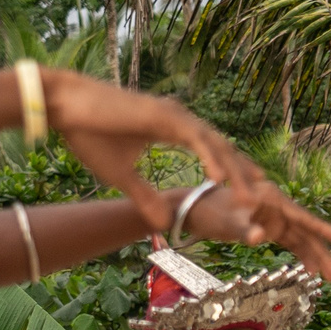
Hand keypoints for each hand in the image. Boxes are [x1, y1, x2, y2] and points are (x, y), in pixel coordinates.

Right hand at [42, 70, 330, 279]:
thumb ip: (145, 196)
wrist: (61, 106)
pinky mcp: (162, 115)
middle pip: (225, 153)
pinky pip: (194, 138)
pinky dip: (208, 158)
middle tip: (269, 206)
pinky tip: (220, 179)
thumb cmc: (88, 134)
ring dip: (236, 174)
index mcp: (177, 130)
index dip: (237, 177)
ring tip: (254, 201)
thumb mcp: (122, 177)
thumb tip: (161, 223)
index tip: (257, 199)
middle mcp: (182, 121)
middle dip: (248, 180)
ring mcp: (175, 115)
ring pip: (216, 146)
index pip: (216, 156)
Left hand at [173, 182, 330, 282]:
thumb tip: (259, 237)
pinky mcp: (269, 227)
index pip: (301, 216)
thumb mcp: (226, 222)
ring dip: (314, 258)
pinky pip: (290, 243)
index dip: (321, 229)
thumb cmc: (208, 212)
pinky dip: (300, 256)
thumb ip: (244, 230)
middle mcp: (277, 206)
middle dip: (321, 253)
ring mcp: (274, 217)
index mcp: (271, 198)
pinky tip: (310, 271)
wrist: (192, 211)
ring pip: (300, 239)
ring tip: (330, 278)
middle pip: (305, 231)